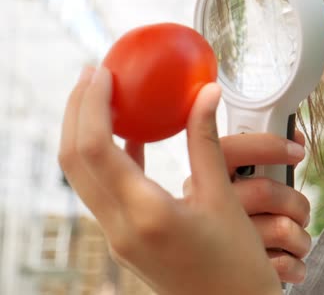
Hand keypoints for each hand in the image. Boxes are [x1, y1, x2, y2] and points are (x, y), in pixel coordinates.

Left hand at [58, 66, 281, 294]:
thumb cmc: (236, 263)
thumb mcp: (224, 198)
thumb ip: (207, 141)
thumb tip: (205, 95)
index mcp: (146, 214)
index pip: (96, 148)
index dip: (93, 104)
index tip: (103, 72)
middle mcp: (121, 228)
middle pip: (75, 160)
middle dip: (78, 112)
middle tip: (94, 76)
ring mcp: (118, 237)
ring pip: (81, 176)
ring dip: (87, 134)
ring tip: (106, 100)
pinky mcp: (124, 240)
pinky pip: (102, 191)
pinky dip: (107, 159)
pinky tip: (130, 138)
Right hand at [183, 132, 312, 283]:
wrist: (212, 285)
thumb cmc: (228, 231)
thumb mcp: (230, 191)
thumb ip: (259, 163)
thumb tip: (295, 135)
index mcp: (201, 185)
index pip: (231, 150)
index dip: (269, 145)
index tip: (297, 150)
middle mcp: (206, 213)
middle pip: (264, 190)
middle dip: (295, 201)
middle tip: (299, 211)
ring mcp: (223, 247)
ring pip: (284, 228)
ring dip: (301, 237)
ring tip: (295, 242)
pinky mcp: (243, 277)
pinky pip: (285, 264)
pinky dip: (296, 263)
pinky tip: (287, 262)